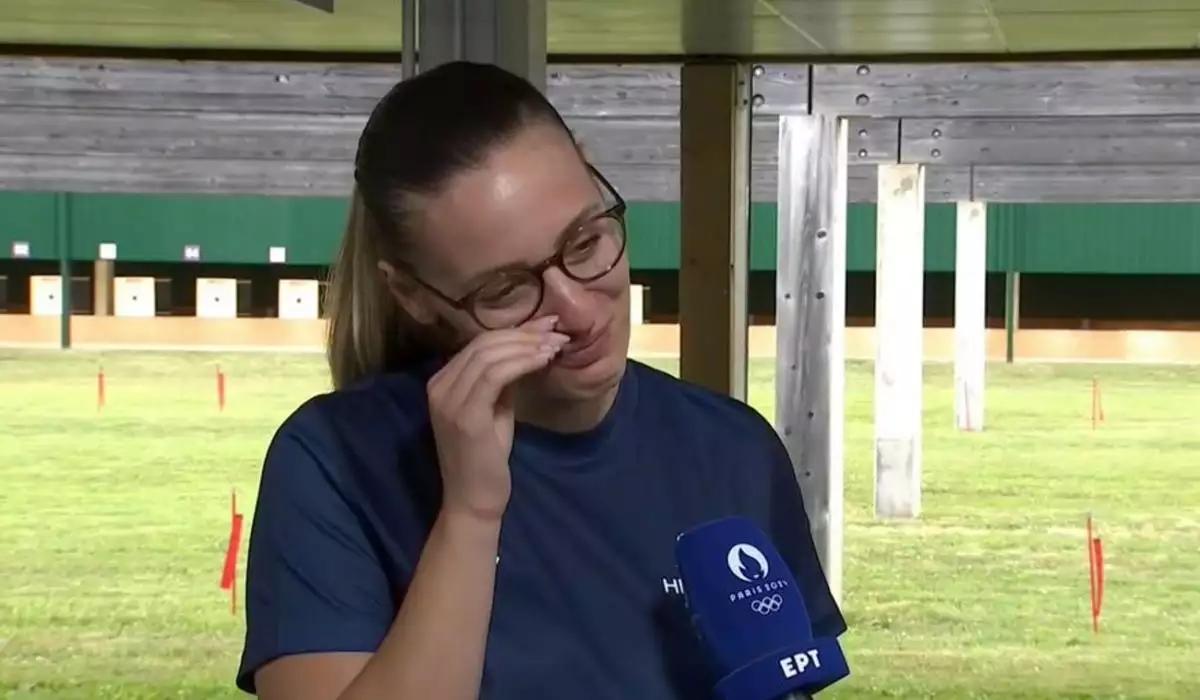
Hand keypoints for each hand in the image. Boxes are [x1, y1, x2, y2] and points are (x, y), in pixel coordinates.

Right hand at [426, 315, 567, 522]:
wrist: (473, 500)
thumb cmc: (487, 459)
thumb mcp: (494, 409)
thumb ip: (502, 379)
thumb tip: (528, 347)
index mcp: (441, 382)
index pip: (478, 344)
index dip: (515, 331)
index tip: (547, 326)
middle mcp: (438, 386)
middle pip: (483, 343)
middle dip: (524, 334)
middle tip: (557, 332)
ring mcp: (448, 400)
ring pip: (489, 355)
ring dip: (528, 346)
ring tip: (555, 345)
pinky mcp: (464, 415)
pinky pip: (494, 375)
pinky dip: (522, 362)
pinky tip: (544, 360)